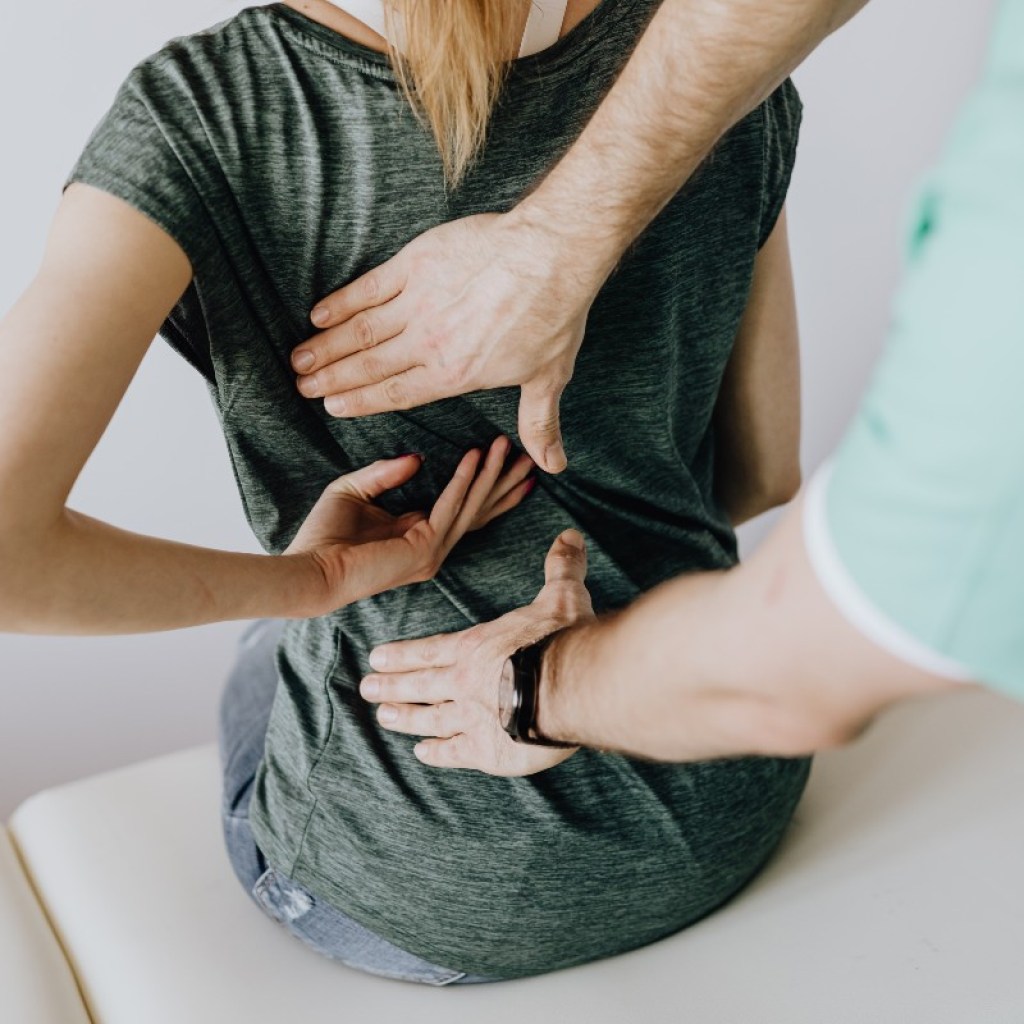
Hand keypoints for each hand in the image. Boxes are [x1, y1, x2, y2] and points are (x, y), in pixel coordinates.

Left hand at [286, 436, 532, 614]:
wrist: (309, 570)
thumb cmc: (323, 537)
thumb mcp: (354, 490)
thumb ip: (385, 473)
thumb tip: (418, 457)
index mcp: (418, 535)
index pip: (464, 508)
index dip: (486, 484)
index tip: (505, 458)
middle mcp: (432, 547)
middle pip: (479, 510)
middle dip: (504, 482)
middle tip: (529, 456)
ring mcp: (431, 552)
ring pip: (471, 507)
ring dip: (491, 475)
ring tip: (506, 446)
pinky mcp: (424, 549)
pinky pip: (450, 507)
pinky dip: (463, 480)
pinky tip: (474, 456)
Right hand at [290, 212, 601, 473]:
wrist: (550, 255)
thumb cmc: (553, 316)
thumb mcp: (548, 377)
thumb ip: (538, 423)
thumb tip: (552, 465)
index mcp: (454, 374)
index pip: (396, 394)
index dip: (360, 401)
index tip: (333, 406)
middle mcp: (428, 344)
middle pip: (369, 366)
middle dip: (332, 378)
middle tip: (303, 387)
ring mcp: (418, 303)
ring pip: (360, 331)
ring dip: (326, 346)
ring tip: (300, 359)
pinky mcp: (415, 265)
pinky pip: (368, 288)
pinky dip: (341, 302)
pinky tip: (318, 314)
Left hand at [360, 529, 594, 775]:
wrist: (570, 686)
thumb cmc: (563, 639)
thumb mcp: (562, 596)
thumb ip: (561, 568)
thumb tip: (569, 535)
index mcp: (476, 647)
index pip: (430, 650)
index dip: (403, 654)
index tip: (376, 657)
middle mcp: (464, 682)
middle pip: (420, 684)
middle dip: (391, 686)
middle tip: (366, 689)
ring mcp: (470, 718)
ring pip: (428, 719)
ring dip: (405, 718)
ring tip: (384, 718)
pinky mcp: (486, 750)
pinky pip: (454, 752)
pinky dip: (437, 752)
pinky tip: (423, 753)